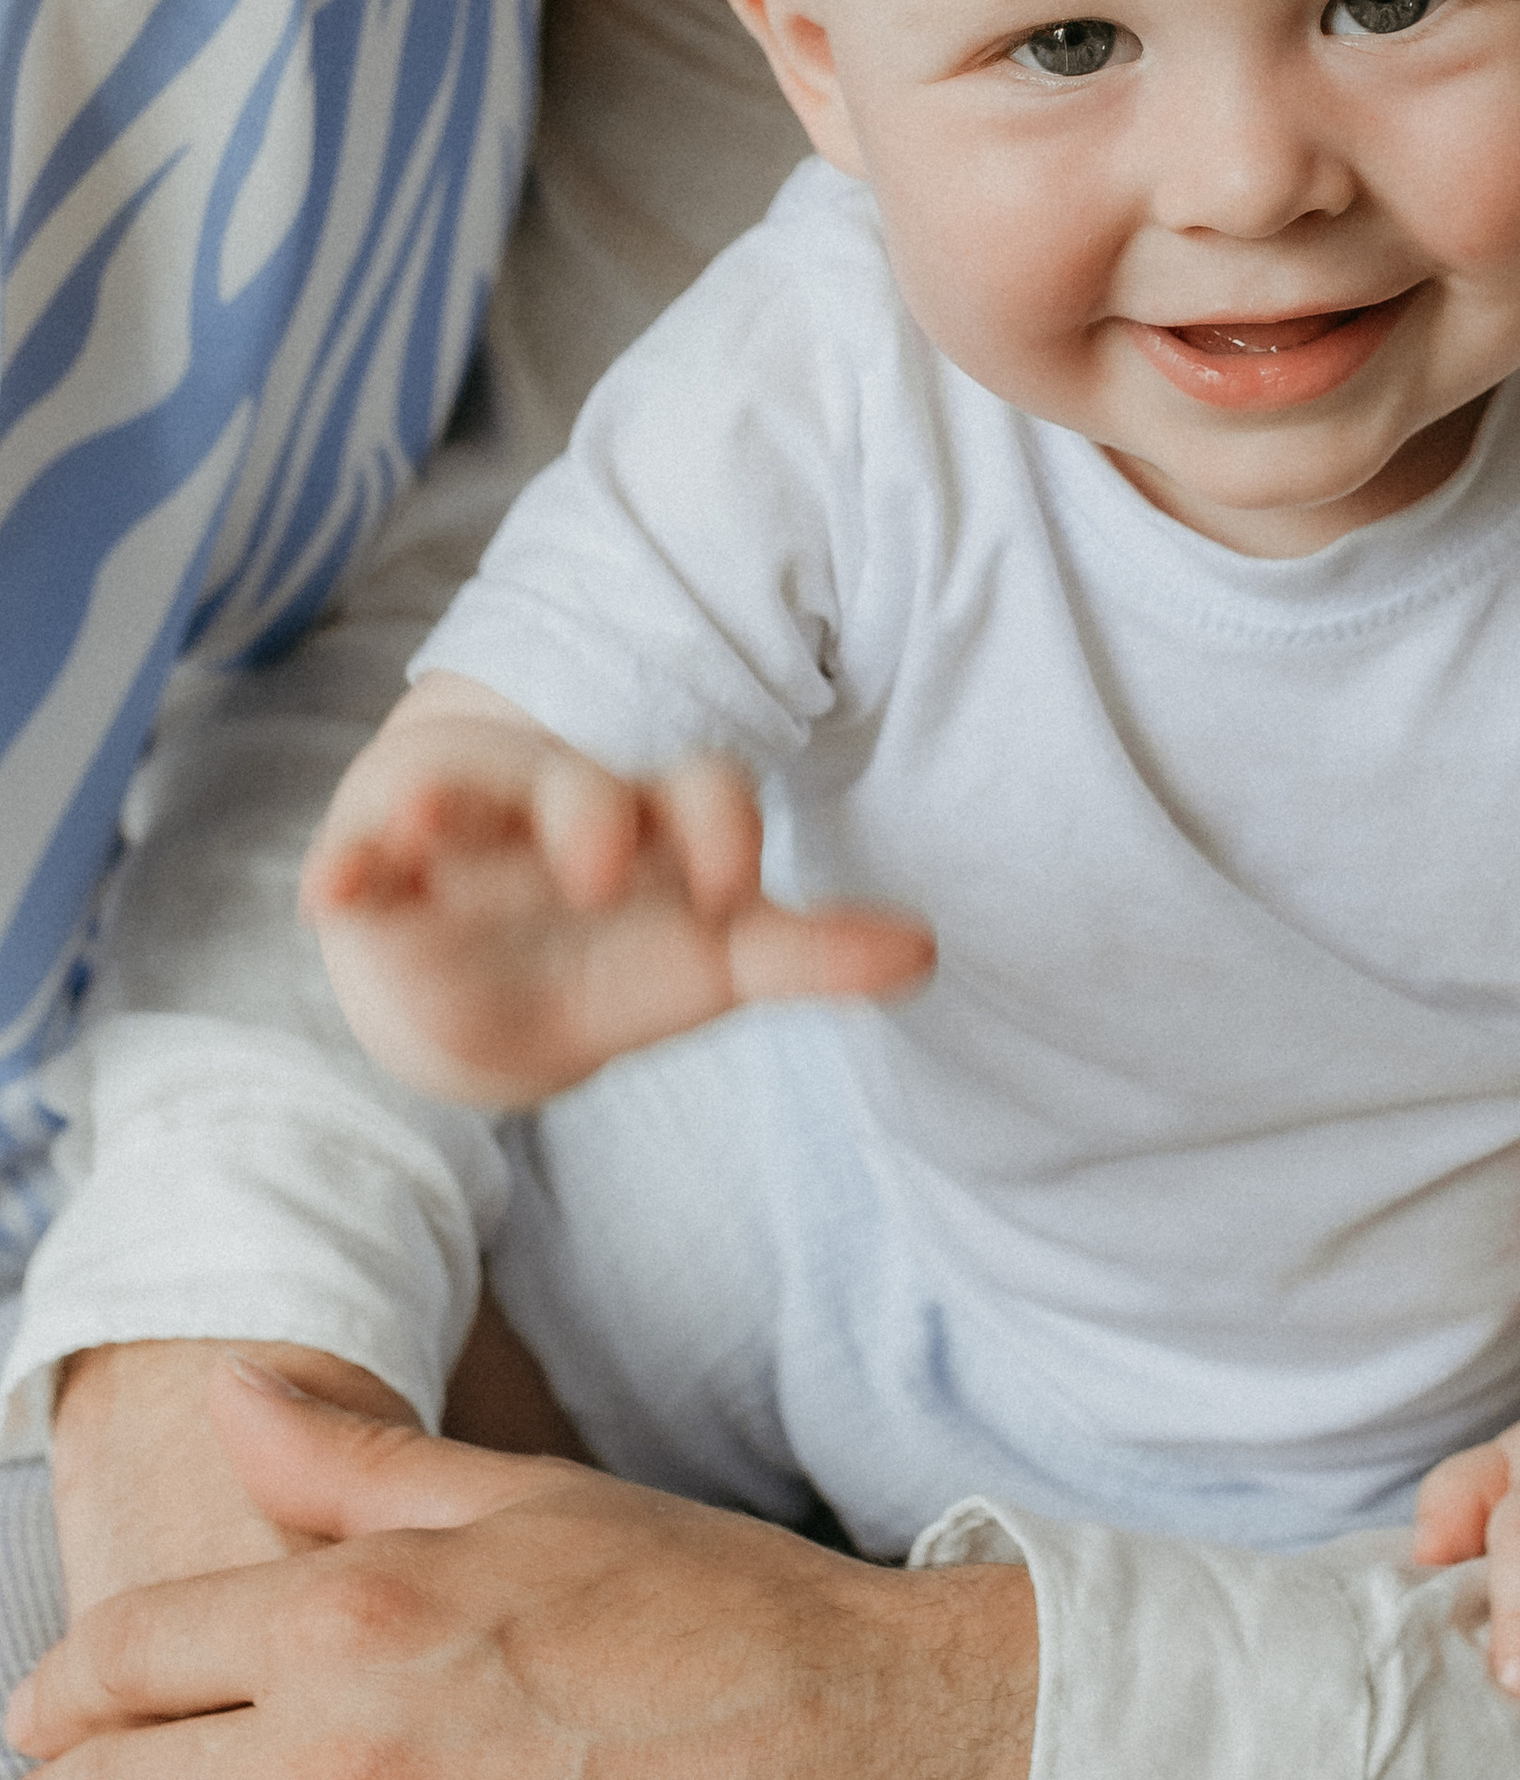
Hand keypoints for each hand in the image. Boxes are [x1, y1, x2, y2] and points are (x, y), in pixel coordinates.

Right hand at [302, 679, 935, 1106]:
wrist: (491, 997)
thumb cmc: (619, 951)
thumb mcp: (714, 957)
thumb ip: (809, 954)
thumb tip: (926, 951)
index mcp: (650, 816)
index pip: (697, 791)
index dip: (719, 827)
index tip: (734, 887)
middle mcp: (553, 803)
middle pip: (575, 782)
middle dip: (585, 812)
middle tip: (599, 869)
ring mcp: (459, 834)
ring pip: (452, 793)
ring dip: (437, 806)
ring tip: (423, 826)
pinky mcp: (376, 874)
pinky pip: (354, 855)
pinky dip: (344, 866)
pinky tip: (332, 893)